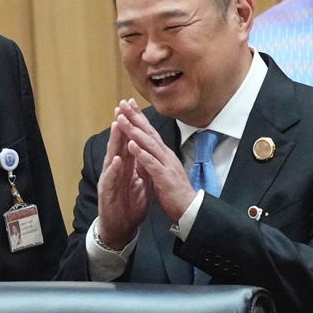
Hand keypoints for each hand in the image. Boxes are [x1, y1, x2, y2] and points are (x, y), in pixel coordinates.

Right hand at [95, 102, 150, 249]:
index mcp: (125, 166)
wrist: (121, 228)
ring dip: (114, 142)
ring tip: (116, 125)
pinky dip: (113, 169)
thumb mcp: (140, 182)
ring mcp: (109, 180)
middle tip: (121, 107)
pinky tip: (116, 159)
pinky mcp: (107, 193)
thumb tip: (145, 152)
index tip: (134, 109)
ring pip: (111, 157)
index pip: (128, 142)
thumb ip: (140, 166)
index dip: (131, 126)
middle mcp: (115, 169)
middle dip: (120, 125)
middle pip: (118, 144)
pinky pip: (110, 179)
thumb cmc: (129, 205)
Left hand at [115, 99, 196, 223]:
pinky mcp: (164, 176)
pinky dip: (140, 152)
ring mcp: (166, 164)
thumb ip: (156, 160)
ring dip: (134, 130)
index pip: (150, 132)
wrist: (189, 209)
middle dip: (135, 117)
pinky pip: (150, 162)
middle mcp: (166, 155)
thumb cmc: (176, 193)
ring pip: (148, 143)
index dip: (139, 118)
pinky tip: (130, 144)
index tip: (129, 105)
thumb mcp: (164, 172)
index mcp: (164, 154)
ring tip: (122, 119)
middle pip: (149, 132)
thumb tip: (148, 150)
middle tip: (123, 102)